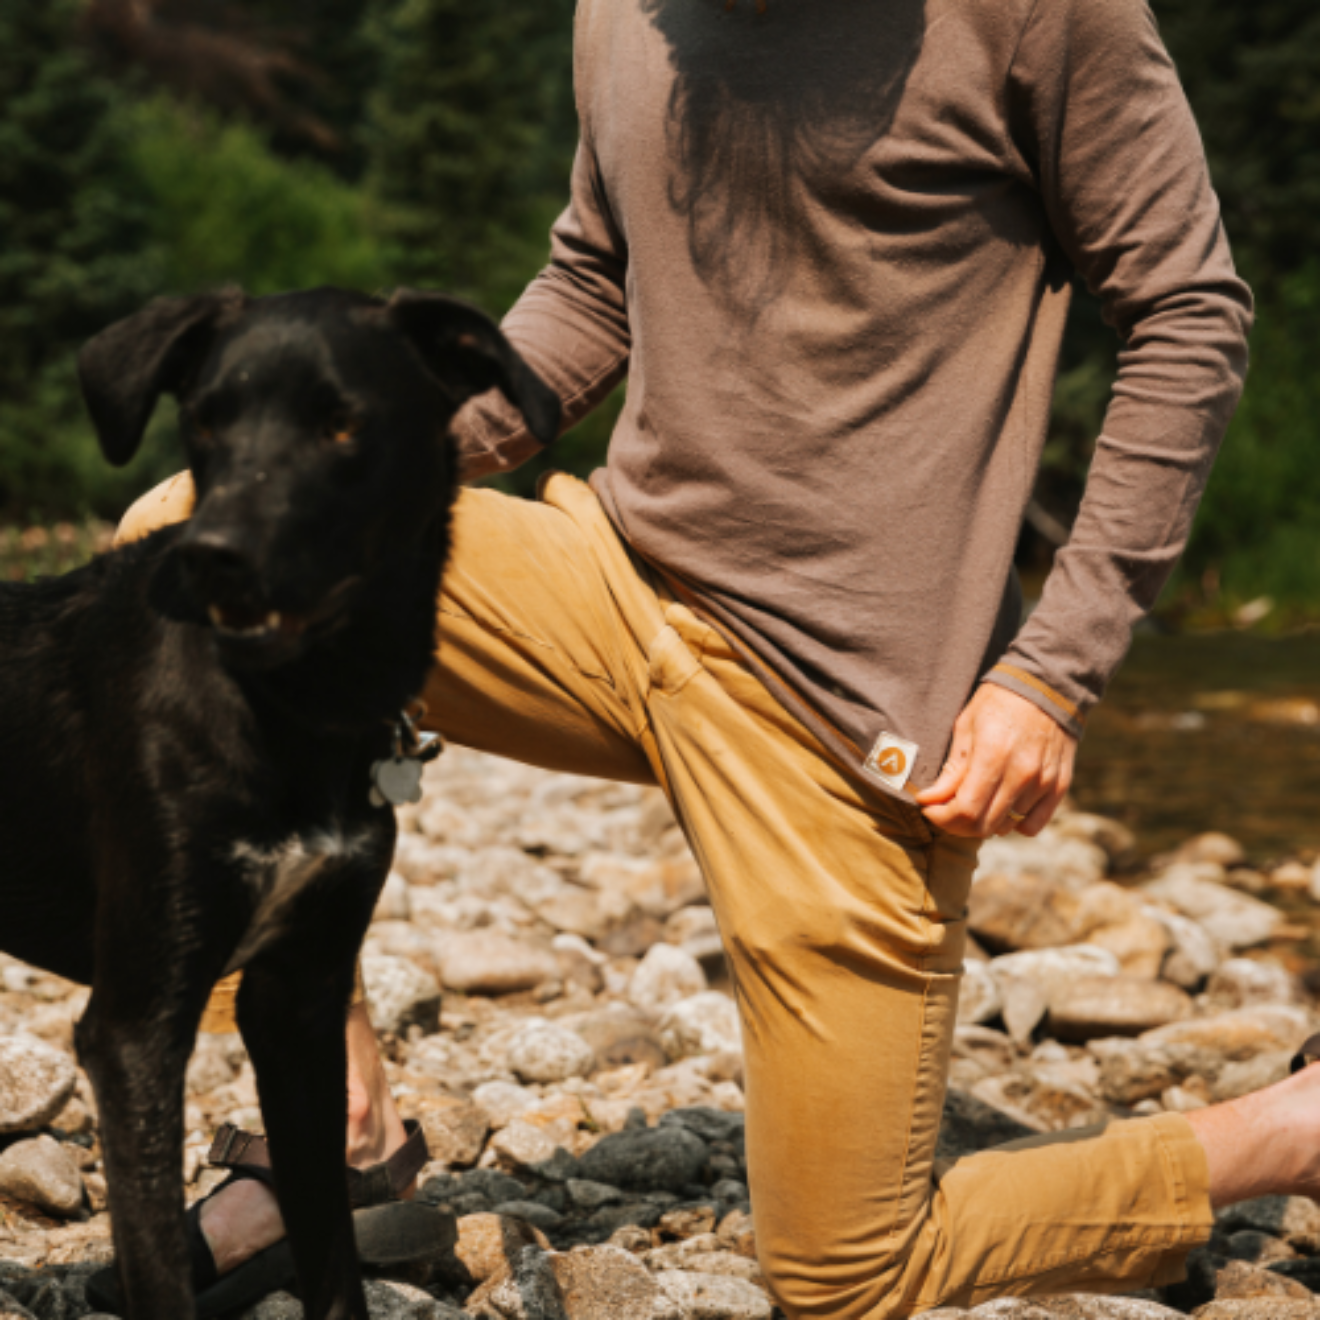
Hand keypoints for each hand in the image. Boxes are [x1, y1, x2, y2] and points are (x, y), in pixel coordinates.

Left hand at [913, 684, 1076, 837]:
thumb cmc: (998, 703)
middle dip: (956, 824)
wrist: (1045, 687)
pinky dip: (1014, 824)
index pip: (965, 810)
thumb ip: (951, 768)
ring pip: (1006, 826)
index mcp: (993, 755)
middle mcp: (1021, 774)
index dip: (941, 817)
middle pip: (984, 825)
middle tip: (946, 809)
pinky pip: (1033, 824)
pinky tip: (1003, 806)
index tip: (929, 808)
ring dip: (984, 822)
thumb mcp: (966, 727)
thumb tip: (929, 800)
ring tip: (974, 801)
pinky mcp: (1059, 786)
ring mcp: (1043, 783)